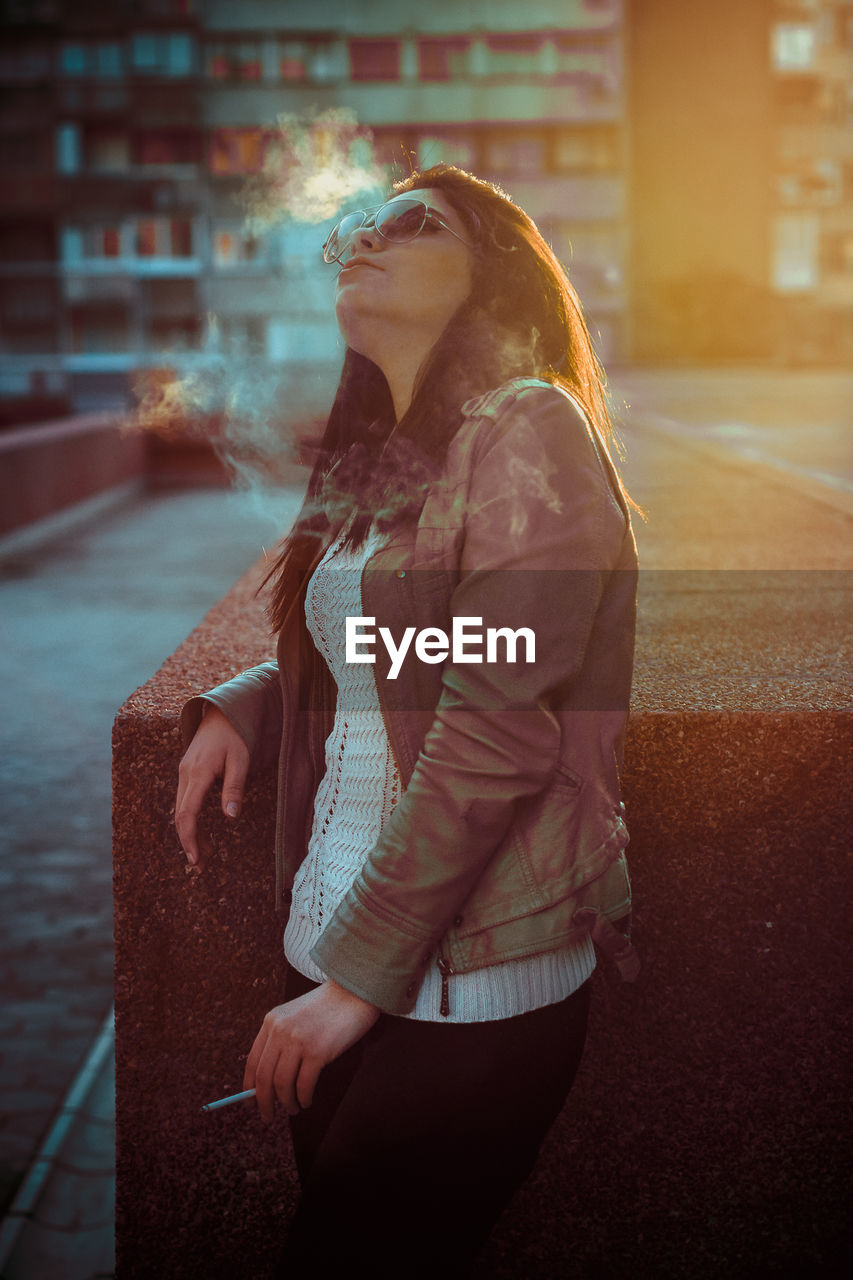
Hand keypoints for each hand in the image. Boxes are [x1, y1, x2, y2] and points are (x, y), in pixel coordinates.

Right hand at [175, 705, 249, 868]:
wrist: (222, 713)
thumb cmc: (235, 736)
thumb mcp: (241, 760)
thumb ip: (234, 788)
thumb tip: (230, 817)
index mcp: (198, 773)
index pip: (187, 813)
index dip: (189, 838)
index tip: (196, 859)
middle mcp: (185, 774)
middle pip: (180, 816)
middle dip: (189, 842)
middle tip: (200, 867)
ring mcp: (183, 773)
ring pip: (180, 810)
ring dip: (190, 833)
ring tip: (204, 855)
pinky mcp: (187, 773)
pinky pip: (184, 802)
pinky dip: (190, 820)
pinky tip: (201, 833)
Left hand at [243, 981, 379, 1120]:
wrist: (354, 992)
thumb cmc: (327, 1008)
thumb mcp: (294, 1016)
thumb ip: (280, 1040)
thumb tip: (266, 1083)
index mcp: (272, 1021)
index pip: (252, 1062)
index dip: (249, 1087)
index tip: (252, 1103)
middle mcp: (281, 1030)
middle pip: (264, 1077)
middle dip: (263, 1102)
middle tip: (267, 1117)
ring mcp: (299, 1040)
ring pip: (282, 1084)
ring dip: (287, 1103)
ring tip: (294, 1108)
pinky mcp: (318, 1051)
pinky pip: (304, 1085)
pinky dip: (304, 1098)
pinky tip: (307, 1101)